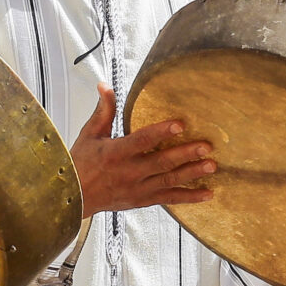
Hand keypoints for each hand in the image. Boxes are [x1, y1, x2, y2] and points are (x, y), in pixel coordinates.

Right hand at [71, 87, 216, 213]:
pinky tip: (207, 194)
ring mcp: (138, 188)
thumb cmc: (81, 164)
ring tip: (212, 166)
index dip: (161, 132)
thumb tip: (105, 85)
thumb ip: (103, 111)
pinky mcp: (143, 200)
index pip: (142, 141)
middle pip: (161, 162)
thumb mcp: (89, 135)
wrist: (73, 197)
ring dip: (192, 173)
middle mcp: (129, 172)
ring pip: (169, 181)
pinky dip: (189, 197)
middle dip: (186, 154)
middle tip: (206, 146)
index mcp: (116, 153)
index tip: (180, 124)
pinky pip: (169, 199)